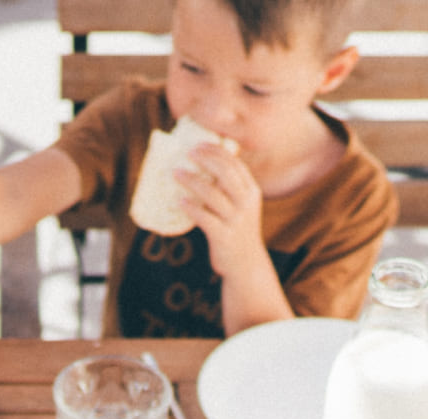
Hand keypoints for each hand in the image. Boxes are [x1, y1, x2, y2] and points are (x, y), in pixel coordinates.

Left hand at [172, 141, 267, 280]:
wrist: (246, 264)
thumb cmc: (236, 230)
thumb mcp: (240, 205)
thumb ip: (229, 187)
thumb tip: (203, 163)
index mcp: (251, 192)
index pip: (235, 164)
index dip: (216, 151)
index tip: (198, 144)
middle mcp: (246, 203)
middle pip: (226, 173)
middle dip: (205, 159)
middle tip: (187, 153)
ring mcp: (236, 220)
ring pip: (213, 193)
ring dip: (192, 180)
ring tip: (176, 173)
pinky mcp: (224, 236)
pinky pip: (204, 217)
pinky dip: (190, 207)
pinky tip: (179, 201)